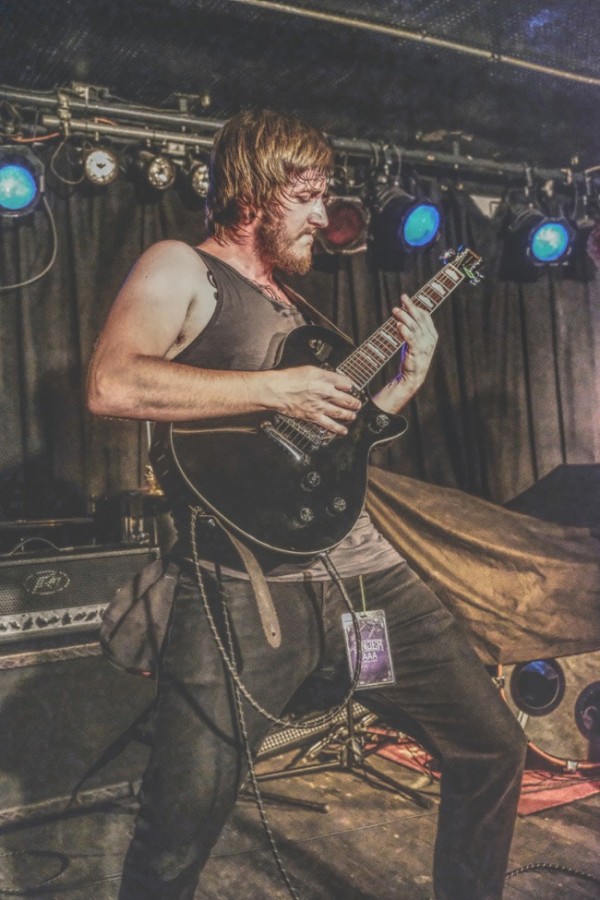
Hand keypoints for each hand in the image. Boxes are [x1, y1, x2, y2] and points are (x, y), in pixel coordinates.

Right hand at [268, 366, 360, 434]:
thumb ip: (322, 375)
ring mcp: (320, 405)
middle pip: (346, 399)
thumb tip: (331, 378)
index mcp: (324, 378)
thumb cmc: (288, 379)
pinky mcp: (313, 416)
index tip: (350, 388)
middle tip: (358, 404)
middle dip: (354, 402)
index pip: (345, 383)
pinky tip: (342, 431)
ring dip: (349, 415)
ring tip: (353, 416)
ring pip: (340, 412)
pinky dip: (337, 428)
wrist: (277, 390)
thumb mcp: (309, 369)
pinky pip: (328, 424)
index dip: (350, 386)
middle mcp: (325, 392)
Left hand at [373, 295, 437, 413]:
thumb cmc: (411, 357)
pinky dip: (405, 331)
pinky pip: (411, 339)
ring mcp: (424, 346)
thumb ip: (412, 328)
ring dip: (404, 317)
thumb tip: (402, 311)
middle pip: (420, 319)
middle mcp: (430, 339)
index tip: (405, 299)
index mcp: (432, 334)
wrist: (412, 377)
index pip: (425, 316)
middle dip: (410, 307)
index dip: (416, 306)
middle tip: (402, 298)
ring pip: (414, 327)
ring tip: (395, 310)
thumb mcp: (414, 340)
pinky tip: (398, 325)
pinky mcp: (416, 353)